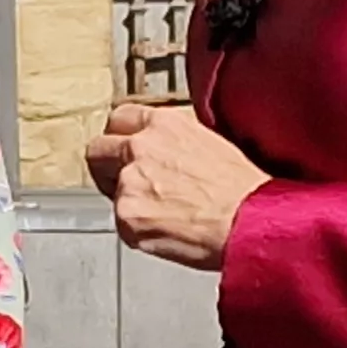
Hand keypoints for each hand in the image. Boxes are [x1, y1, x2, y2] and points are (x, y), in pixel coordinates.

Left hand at [90, 102, 268, 273]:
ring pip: (111, 191)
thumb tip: (165, 147)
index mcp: (162, 124)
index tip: (121, 147)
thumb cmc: (242, 188)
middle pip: (97, 150)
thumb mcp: (211, 141)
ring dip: (129, 201)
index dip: (119, 136)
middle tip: (124, 180)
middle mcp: (140, 148)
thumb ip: (175, 138)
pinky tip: (166, 229)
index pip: (118, 118)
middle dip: (107, 166)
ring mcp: (129, 183)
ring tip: (162, 212)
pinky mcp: (127, 217)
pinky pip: (121, 223)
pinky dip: (139, 229)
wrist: (249, 221)